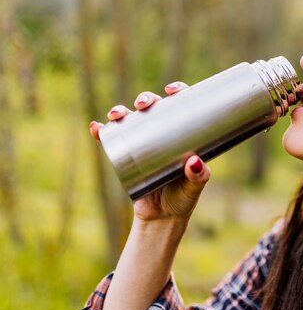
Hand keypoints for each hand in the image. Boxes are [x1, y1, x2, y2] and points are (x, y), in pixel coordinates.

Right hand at [89, 82, 210, 222]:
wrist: (162, 219)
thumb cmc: (184, 198)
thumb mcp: (194, 187)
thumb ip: (198, 177)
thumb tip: (194, 162)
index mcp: (182, 134)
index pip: (181, 106)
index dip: (177, 91)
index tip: (172, 90)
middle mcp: (161, 133)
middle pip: (153, 107)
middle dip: (146, 99)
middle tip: (144, 104)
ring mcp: (142, 144)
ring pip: (130, 120)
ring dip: (121, 111)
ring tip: (117, 114)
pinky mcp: (125, 156)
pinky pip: (111, 140)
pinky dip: (102, 132)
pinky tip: (96, 128)